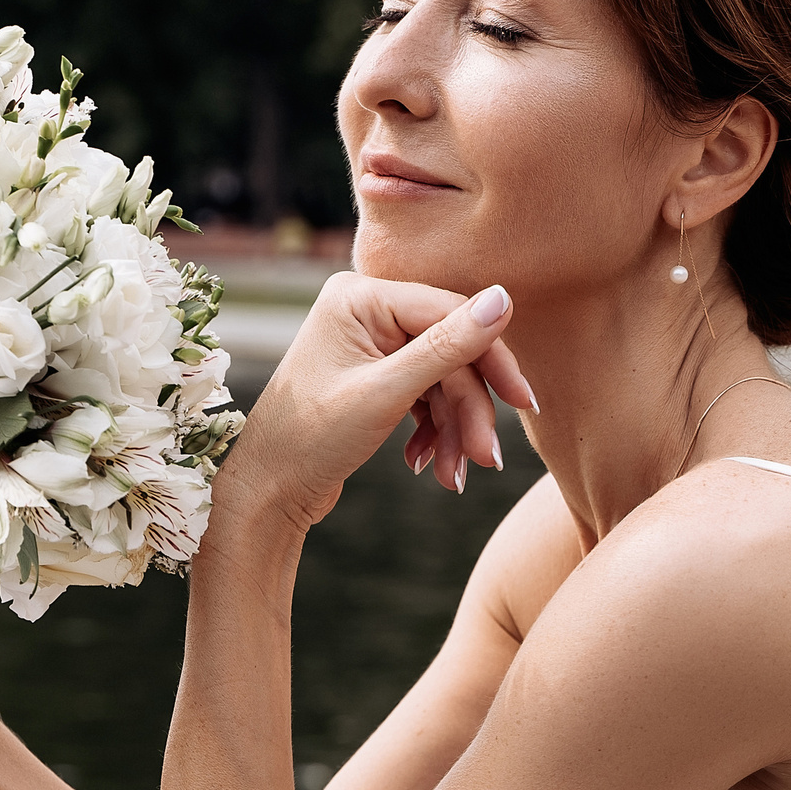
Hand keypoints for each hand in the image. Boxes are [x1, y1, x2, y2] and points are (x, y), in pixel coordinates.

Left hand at [225, 274, 535, 530]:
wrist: (267, 493)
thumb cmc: (310, 440)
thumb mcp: (385, 394)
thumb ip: (447, 347)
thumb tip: (505, 299)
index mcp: (359, 296)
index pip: (449, 313)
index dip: (490, 358)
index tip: (523, 403)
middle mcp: (364, 309)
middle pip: (449, 350)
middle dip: (468, 410)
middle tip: (485, 459)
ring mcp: (370, 342)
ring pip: (443, 378)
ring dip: (454, 429)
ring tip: (454, 476)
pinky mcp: (375, 375)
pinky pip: (426, 394)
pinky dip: (434, 431)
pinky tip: (426, 464)